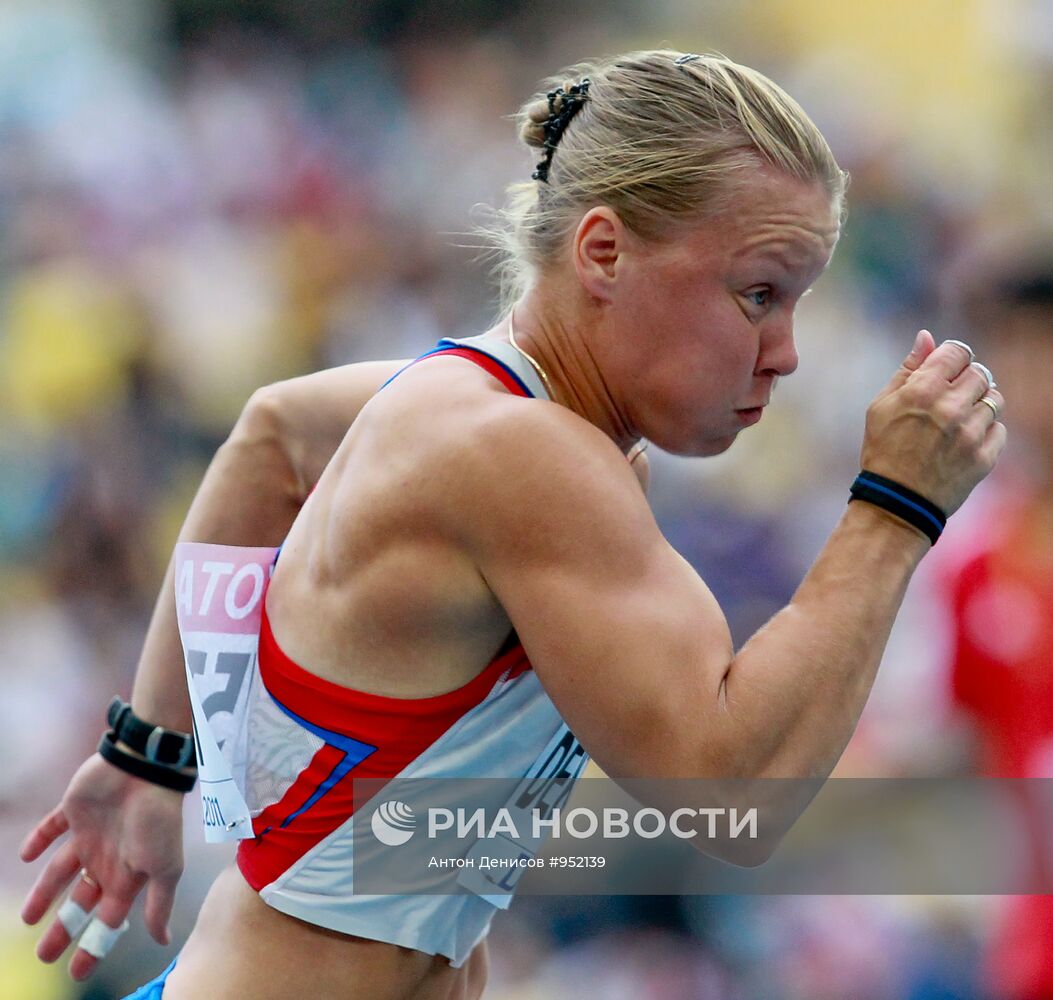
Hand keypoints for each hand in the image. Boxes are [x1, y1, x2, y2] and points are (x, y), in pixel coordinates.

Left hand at [20, 753, 184, 979]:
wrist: (146, 770)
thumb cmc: (157, 821)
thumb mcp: (164, 868)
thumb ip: (159, 904)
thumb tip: (163, 942)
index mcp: (127, 875)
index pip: (106, 921)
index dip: (93, 946)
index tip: (77, 973)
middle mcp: (107, 859)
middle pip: (80, 902)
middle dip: (64, 929)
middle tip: (44, 955)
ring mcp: (90, 835)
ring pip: (60, 872)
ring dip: (44, 894)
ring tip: (27, 919)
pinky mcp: (74, 811)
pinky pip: (51, 829)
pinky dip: (38, 841)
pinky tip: (26, 855)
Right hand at [862, 331, 1005, 515]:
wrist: (897, 502)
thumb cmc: (883, 451)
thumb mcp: (881, 407)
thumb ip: (907, 370)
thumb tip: (926, 337)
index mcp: (921, 391)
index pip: (957, 352)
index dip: (952, 358)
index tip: (946, 370)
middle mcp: (949, 408)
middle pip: (980, 373)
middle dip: (966, 382)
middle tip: (950, 400)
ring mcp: (970, 433)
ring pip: (994, 399)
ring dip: (979, 405)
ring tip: (958, 422)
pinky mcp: (984, 456)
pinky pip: (999, 429)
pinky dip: (985, 432)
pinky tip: (963, 442)